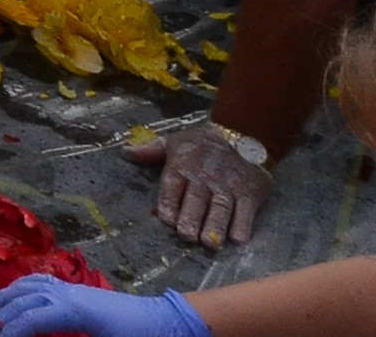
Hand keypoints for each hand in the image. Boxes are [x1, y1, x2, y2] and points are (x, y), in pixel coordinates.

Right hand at [0, 274, 192, 336]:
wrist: (167, 323)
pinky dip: (20, 288)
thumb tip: (36, 335)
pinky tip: (13, 295)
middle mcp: (67, 293)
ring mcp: (72, 289)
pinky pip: (41, 282)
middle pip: (22, 301)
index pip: (29, 319)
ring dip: (2, 298)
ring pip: (27, 287)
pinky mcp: (78, 291)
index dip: (7, 332)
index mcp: (74, 310)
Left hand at [133, 122, 271, 247]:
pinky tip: (237, 239)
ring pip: (221, 207)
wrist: (241, 134)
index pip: (173, 185)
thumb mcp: (174, 142)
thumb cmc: (201, 145)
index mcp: (183, 165)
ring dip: (215, 225)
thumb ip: (151, 151)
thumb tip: (126, 152)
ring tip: (209, 242)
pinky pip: (246, 210)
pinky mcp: (249, 193)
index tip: (166, 219)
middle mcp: (205, 177)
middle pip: (197, 199)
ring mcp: (228, 186)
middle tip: (187, 235)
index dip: (169, 202)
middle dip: (191, 217)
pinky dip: (243, 225)